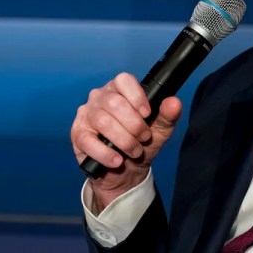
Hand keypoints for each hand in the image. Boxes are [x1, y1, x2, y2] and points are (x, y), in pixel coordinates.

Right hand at [71, 72, 181, 210]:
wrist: (126, 172)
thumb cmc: (141, 143)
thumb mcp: (160, 130)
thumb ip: (168, 115)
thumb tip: (174, 102)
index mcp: (119, 89)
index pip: (123, 80)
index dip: (137, 96)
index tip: (147, 114)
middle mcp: (100, 97)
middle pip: (114, 102)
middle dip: (134, 124)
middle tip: (144, 138)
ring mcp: (86, 115)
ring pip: (102, 120)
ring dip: (123, 139)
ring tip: (134, 151)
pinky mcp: (78, 135)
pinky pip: (88, 141)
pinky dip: (105, 153)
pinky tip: (117, 160)